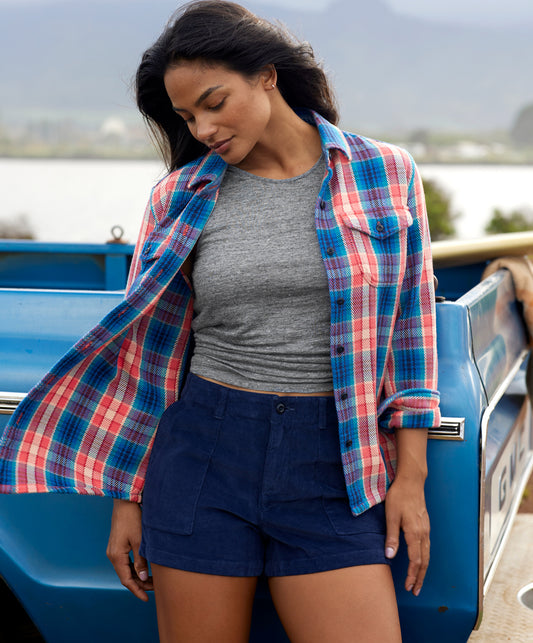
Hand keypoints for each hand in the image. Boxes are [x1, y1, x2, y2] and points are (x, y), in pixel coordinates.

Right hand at [106, 499, 152, 600]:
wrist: (125, 502)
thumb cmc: (132, 519)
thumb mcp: (139, 541)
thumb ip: (140, 560)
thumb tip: (142, 577)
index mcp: (116, 556)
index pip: (126, 580)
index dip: (137, 590)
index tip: (147, 598)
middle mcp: (112, 555)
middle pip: (126, 576)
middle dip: (140, 583)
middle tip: (155, 588)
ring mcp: (114, 550)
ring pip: (126, 569)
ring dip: (138, 576)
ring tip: (152, 580)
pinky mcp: (118, 544)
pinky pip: (126, 561)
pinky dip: (135, 567)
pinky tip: (144, 568)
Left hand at [384, 475, 429, 596]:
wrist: (411, 481)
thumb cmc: (399, 496)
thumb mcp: (391, 516)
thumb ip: (391, 537)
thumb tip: (390, 556)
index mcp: (415, 533)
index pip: (416, 560)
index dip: (413, 575)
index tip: (408, 586)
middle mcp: (423, 533)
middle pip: (425, 561)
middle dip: (420, 577)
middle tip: (416, 591)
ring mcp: (426, 529)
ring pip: (427, 554)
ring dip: (423, 570)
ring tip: (418, 581)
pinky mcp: (425, 525)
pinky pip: (427, 546)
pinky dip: (424, 558)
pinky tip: (420, 561)